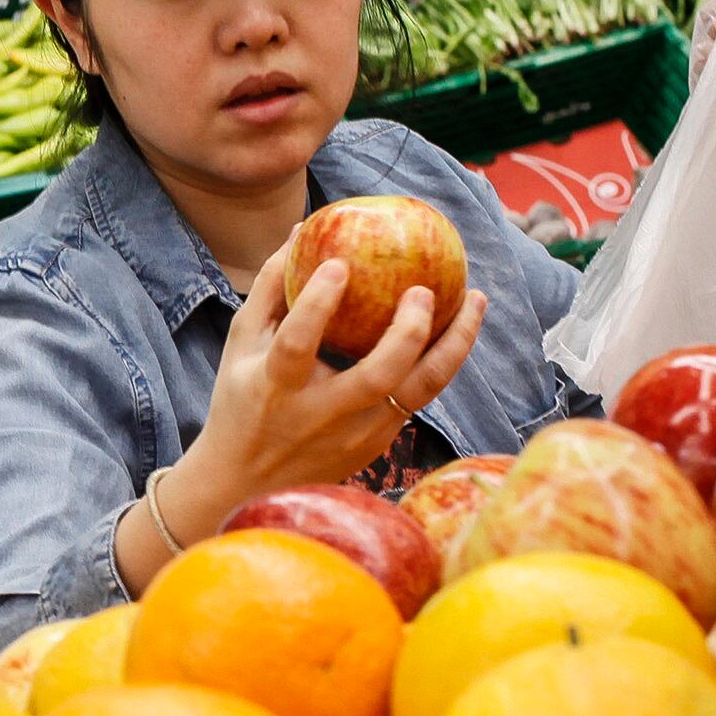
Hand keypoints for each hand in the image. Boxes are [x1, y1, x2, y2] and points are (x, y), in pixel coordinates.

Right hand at [170, 246, 487, 530]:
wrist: (246, 484)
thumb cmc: (242, 402)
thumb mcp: (240, 346)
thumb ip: (271, 289)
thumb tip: (301, 231)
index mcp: (277, 386)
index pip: (297, 344)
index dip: (318, 304)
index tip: (339, 265)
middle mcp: (320, 414)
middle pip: (377, 375)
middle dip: (408, 331)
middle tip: (424, 290)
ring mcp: (356, 434)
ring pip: (420, 390)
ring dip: (454, 345)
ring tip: (475, 301)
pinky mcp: (380, 444)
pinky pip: (421, 396)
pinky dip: (443, 360)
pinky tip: (457, 328)